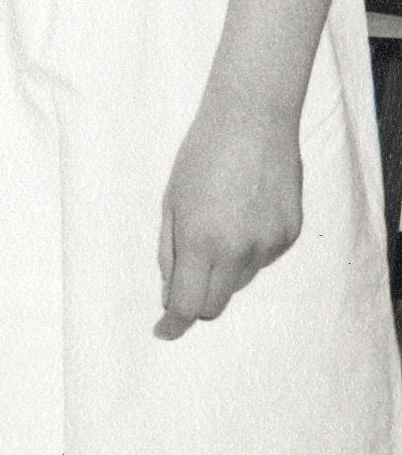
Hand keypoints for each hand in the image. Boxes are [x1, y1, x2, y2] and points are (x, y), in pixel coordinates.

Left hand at [157, 92, 303, 336]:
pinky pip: (261, 260)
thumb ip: (169, 252)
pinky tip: (241, 214)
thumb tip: (170, 294)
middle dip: (196, 300)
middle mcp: (240, 250)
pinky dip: (246, 250)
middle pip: (215, 303)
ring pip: (239, 281)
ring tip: (216, 224)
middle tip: (182, 280)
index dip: (174, 323)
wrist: (252, 123)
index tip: (162, 332)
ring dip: (221, 270)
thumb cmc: (200, 157)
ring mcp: (270, 245)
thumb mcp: (170, 202)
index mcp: (202, 241)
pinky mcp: (291, 236)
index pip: (189, 303)